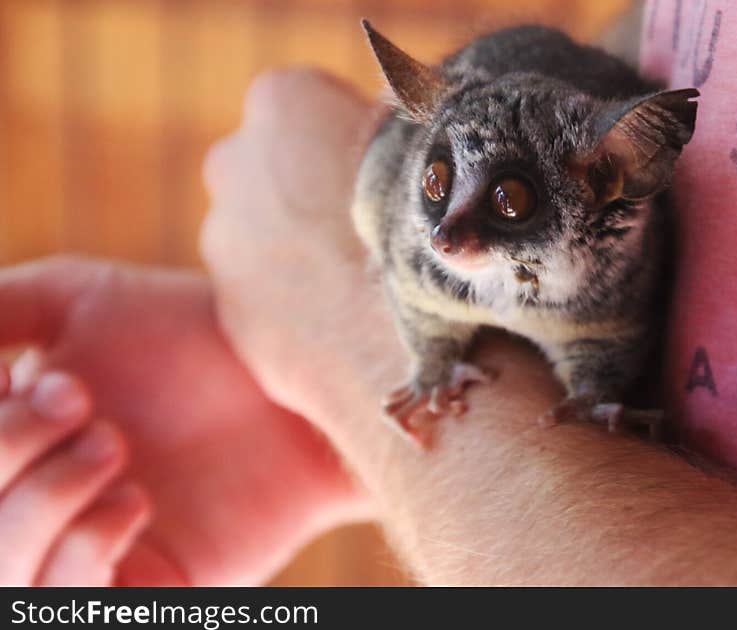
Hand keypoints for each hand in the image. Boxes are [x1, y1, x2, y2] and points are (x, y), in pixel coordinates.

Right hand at [0, 257, 370, 584]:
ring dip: (39, 502)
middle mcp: (37, 510)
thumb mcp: (76, 302)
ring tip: (113, 444)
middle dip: (3, 452)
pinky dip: (85, 548)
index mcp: (11, 452)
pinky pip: (72, 607)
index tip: (28, 379)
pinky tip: (137, 498)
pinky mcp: (146, 595)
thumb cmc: (190, 334)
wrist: (288, 376)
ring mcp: (87, 560)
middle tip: (81, 400)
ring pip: (3, 577)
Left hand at [201, 69, 403, 439]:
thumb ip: (384, 127)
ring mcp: (224, 243)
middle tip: (360, 228)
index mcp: (282, 104)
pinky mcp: (231, 314)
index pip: (309, 105)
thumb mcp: (423, 146)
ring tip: (354, 282)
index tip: (375, 172)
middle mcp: (234, 164)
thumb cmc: (430, 232)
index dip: (345, 138)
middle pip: (269, 170)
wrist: (408, 336)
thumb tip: (383, 130)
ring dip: (293, 253)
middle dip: (301, 192)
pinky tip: (339, 322)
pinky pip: (262, 301)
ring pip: (258, 238)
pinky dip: (293, 309)